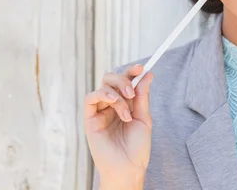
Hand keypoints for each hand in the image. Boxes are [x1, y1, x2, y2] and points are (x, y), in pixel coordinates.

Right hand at [84, 64, 154, 184]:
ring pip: (103, 86)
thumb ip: (142, 96)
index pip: (125, 82)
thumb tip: (147, 75)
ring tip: (127, 113)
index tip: (141, 68)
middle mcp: (111, 105)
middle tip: (132, 91)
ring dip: (118, 94)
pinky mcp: (89, 118)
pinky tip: (114, 103)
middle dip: (123, 79)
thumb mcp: (144, 119)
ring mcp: (100, 111)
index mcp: (125, 104)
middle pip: (111, 79)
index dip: (131, 72)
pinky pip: (91, 98)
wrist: (128, 168)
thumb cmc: (137, 148)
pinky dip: (103, 95)